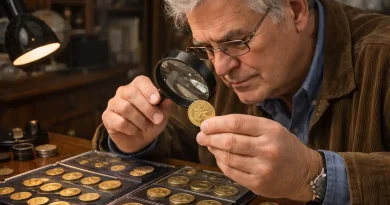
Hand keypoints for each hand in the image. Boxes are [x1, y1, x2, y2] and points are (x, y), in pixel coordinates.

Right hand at [102, 75, 172, 152]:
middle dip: (147, 108)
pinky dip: (131, 129)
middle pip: (131, 93)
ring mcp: (113, 104)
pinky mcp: (107, 117)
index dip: (149, 90)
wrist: (138, 140)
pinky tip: (134, 131)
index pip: (140, 81)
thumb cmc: (150, 122)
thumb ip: (165, 106)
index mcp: (138, 87)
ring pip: (125, 108)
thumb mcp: (162, 115)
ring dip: (140, 120)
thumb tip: (169, 99)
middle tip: (157, 119)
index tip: (157, 100)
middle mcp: (123, 92)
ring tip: (146, 127)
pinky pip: (119, 122)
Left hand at [196, 114, 322, 201]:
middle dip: (210, 137)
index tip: (204, 124)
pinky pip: (231, 172)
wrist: (304, 173)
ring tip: (209, 145)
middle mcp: (267, 149)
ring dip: (213, 150)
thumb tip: (215, 125)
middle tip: (201, 136)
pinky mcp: (257, 183)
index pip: (236, 123)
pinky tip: (219, 157)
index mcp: (270, 130)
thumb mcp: (272, 129)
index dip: (216, 123)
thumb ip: (246, 126)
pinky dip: (221, 163)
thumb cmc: (284, 146)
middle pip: (229, 141)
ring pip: (228, 158)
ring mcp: (262, 168)